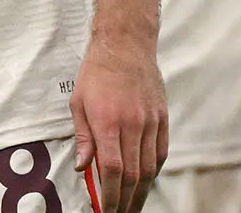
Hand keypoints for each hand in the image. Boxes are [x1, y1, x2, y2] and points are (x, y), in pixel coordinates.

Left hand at [70, 36, 167, 212]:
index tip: (105, 210)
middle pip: (133, 175)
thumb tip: (83, 167)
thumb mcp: (78, 102)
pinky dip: (153, 171)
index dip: (110, 195)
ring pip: (150, 168)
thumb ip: (83, 137)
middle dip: (125, 201)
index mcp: (108, 121)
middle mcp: (132, 124)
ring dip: (141, 192)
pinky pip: (160, 152)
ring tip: (132, 206)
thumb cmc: (96, 72)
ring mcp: (150, 122)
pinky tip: (145, 181)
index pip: (112, 170)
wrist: (125, 44)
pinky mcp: (162, 118)